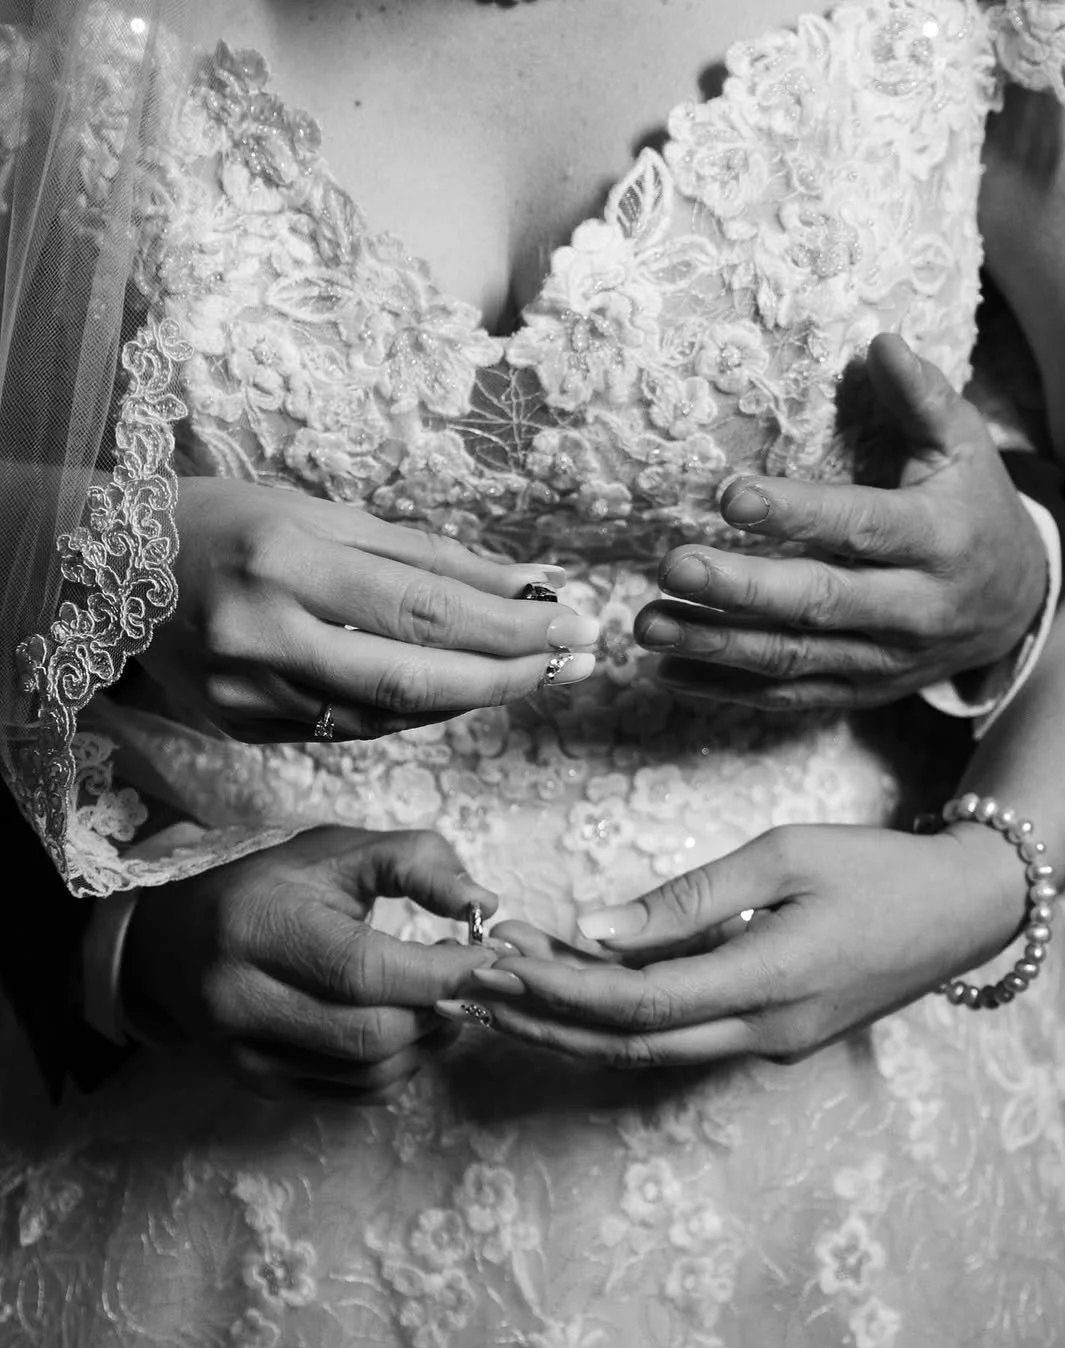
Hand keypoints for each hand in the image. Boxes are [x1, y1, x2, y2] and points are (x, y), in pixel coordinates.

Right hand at [123, 827, 498, 1100]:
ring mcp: (246, 1054)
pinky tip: (407, 1023)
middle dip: (440, 1009)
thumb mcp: (338, 851)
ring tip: (440, 995)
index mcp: (260, 927)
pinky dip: (399, 1064)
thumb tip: (483, 904)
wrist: (174, 937)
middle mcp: (242, 1000)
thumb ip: (416, 862)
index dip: (440, 971)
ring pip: (369, 1072)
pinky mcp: (260, 1084)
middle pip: (372, 1033)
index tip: (489, 956)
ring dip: (427, 1040)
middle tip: (468, 977)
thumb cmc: (270, 884)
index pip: (365, 970)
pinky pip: (353, 1092)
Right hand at [138, 478, 596, 740]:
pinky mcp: (246, 730)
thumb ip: (425, 558)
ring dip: (471, 699)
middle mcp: (266, 635)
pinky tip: (454, 690)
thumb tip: (523, 586)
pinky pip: (352, 732)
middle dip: (509, 676)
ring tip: (529, 672)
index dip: (512, 625)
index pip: (427, 607)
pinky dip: (412, 715)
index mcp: (287, 560)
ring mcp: (251, 695)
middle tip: (575, 662)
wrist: (105, 569)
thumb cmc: (226, 523)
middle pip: (416, 680)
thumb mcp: (323, 516)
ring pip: (389, 719)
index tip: (577, 624)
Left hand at [456, 822, 1022, 1065]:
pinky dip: (618, 1013)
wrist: (962, 912)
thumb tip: (597, 927)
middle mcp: (763, 1032)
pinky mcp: (771, 1034)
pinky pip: (679, 1033)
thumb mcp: (784, 857)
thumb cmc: (877, 869)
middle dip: (542, 1015)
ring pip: (648, 1047)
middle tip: (469, 984)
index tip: (494, 957)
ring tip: (500, 987)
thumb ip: (688, 898)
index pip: (637, 1004)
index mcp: (767, 983)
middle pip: (628, 1042)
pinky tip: (575, 982)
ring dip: (571, 1019)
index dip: (558, 986)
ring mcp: (769, 1044)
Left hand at [635, 335, 1047, 709]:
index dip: (796, 514)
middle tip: (673, 567)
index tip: (731, 497)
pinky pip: (789, 698)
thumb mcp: (963, 450)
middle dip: (741, 590)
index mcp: (936, 539)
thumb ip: (922, 399)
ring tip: (648, 624)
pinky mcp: (859, 691)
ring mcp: (883, 659)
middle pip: (819, 603)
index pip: (859, 526)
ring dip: (716, 645)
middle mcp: (912, 608)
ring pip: (794, 660)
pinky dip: (727, 691)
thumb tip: (880, 342)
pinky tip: (668, 672)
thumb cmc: (972, 512)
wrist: (1015, 608)